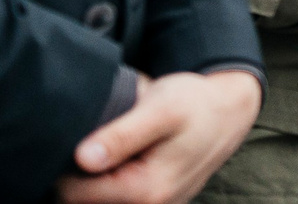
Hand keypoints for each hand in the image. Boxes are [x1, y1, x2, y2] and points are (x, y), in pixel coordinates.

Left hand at [61, 70, 260, 203]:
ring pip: (102, 201)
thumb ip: (122, 135)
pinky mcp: (159, 203)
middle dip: (83, 173)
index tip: (82, 138)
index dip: (67, 166)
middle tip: (103, 137)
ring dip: (101, 178)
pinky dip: (116, 181)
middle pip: (85, 201)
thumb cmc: (195, 104)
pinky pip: (122, 199)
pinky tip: (129, 157)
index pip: (73, 194)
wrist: (230, 110)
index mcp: (145, 190)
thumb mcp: (161, 108)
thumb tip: (83, 159)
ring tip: (119, 146)